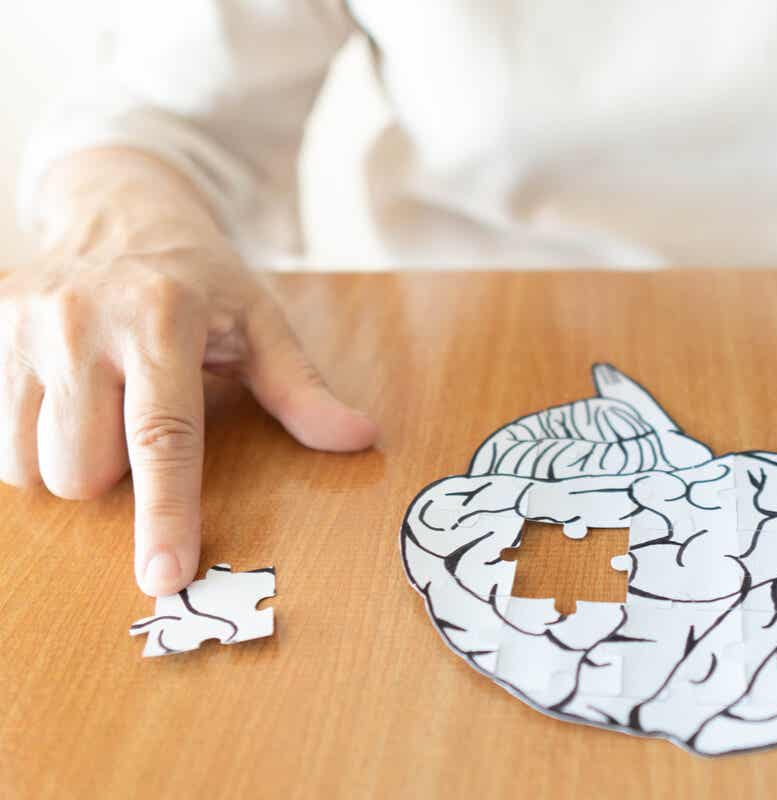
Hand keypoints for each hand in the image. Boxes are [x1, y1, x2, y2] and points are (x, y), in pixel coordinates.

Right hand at [1, 150, 377, 595]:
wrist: (119, 212)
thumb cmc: (201, 280)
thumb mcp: (263, 324)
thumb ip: (303, 390)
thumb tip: (358, 440)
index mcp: (160, 318)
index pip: (161, 438)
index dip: (166, 514)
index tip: (166, 576)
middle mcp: (79, 320)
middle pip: (82, 469)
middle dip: (117, 479)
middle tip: (144, 426)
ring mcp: (19, 326)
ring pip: (29, 465)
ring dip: (70, 464)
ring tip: (105, 411)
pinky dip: (32, 442)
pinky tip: (67, 402)